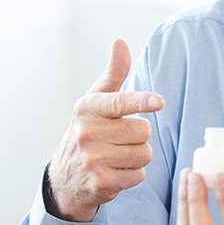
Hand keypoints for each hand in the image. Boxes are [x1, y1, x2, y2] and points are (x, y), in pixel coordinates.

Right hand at [46, 39, 163, 221]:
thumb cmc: (88, 131)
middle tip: (121, 140)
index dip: (142, 101)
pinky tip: (116, 172)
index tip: (158, 102)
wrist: (65, 176)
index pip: (120, 102)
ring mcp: (93, 159)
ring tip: (118, 157)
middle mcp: (87, 133)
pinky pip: (139, 175)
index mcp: (88, 108)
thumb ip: (113, 74)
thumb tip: (120, 42)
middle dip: (139, 137)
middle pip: (143, 131)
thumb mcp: (95, 102)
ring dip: (138, 157)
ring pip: (144, 154)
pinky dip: (133, 175)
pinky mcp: (102, 182)